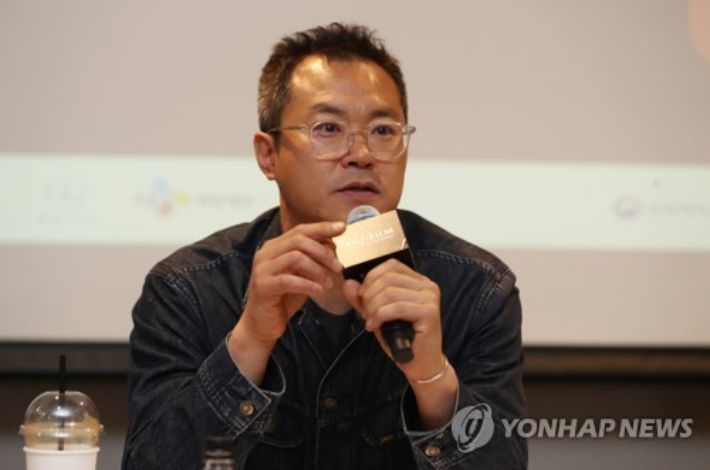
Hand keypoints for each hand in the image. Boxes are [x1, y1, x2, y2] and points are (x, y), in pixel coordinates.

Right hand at [235, 221, 345, 348]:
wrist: (262, 325)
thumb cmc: (283, 299)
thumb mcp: (302, 275)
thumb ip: (313, 259)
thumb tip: (331, 244)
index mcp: (275, 247)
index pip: (300, 230)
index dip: (322, 228)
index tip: (343, 227)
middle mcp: (265, 253)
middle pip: (298, 240)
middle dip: (323, 252)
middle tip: (338, 266)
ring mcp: (262, 269)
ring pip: (295, 257)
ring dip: (318, 269)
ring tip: (329, 283)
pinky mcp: (263, 286)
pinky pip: (289, 280)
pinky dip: (308, 284)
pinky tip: (319, 291)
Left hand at [342, 258, 445, 383]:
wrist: (420, 363)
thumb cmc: (401, 338)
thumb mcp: (378, 314)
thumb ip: (363, 298)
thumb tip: (349, 283)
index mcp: (418, 281)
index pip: (391, 265)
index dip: (371, 278)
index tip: (361, 296)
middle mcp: (427, 286)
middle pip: (388, 278)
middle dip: (369, 295)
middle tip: (365, 313)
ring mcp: (430, 298)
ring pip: (390, 292)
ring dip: (373, 308)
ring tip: (370, 321)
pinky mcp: (430, 312)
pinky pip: (397, 307)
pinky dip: (380, 316)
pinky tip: (374, 326)